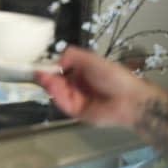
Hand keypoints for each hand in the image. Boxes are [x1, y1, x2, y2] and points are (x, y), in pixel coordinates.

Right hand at [35, 46, 158, 127]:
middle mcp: (76, 85)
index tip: (40, 63)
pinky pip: (62, 102)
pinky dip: (55, 93)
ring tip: (42, 75)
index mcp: (81, 73)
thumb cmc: (113, 76)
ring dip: (48, 83)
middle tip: (37, 70)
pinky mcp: (76, 112)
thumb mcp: (91, 59)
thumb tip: (54, 61)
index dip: (50, 67)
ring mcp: (76, 99)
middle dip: (46, 75)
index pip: (60, 70)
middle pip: (56, 81)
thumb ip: (71, 55)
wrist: (129, 99)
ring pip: (57, 91)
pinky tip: (51, 84)